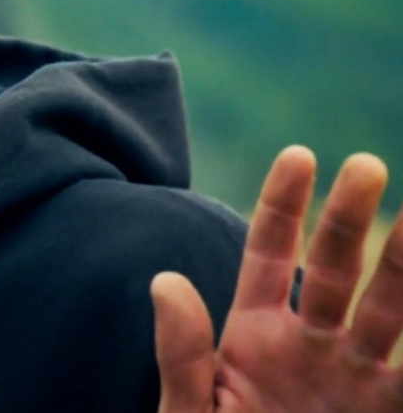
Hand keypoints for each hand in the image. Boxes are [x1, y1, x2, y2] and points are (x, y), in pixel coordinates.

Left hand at [150, 146, 402, 411]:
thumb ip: (180, 354)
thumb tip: (164, 278)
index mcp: (256, 333)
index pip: (272, 251)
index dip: (285, 203)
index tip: (301, 155)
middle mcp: (314, 345)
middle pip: (338, 268)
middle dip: (351, 219)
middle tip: (368, 166)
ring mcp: (359, 380)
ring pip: (393, 312)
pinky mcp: (390, 412)